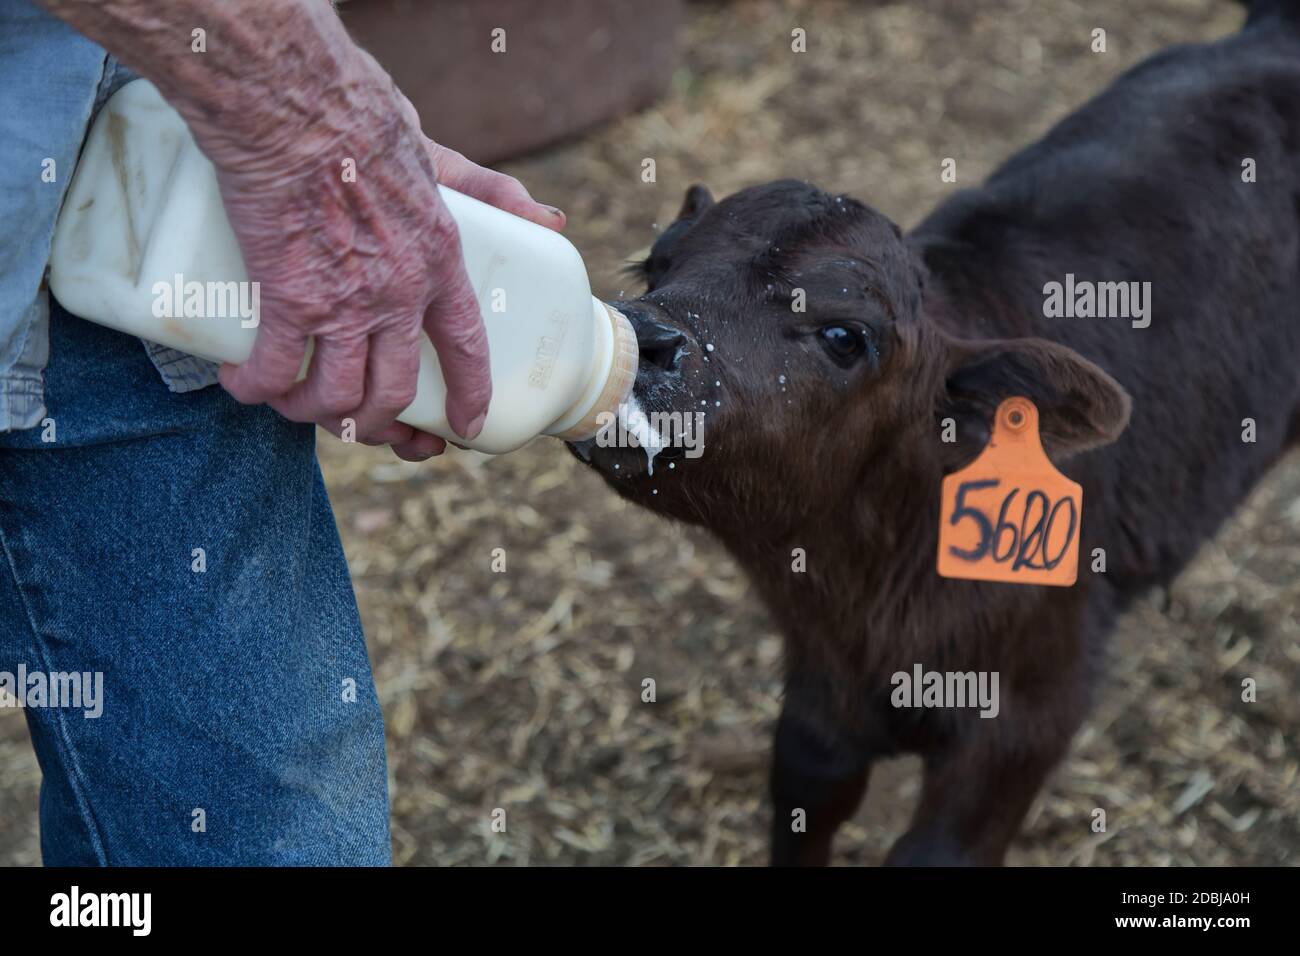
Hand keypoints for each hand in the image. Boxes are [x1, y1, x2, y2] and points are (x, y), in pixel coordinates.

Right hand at [202, 49, 563, 459]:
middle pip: (393, 391)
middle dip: (376, 425)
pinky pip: (275, 370)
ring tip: (290, 401)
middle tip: (356, 425)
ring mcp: (344, 303)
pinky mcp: (288, 297)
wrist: (295, 104)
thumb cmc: (361, 120)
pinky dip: (256, 388)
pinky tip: (243, 383)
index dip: (471, 395)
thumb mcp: (443, 159)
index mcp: (439, 263)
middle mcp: (398, 295)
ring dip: (310, 414)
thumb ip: (493, 192)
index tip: (467, 428)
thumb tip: (550, 222)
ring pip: (336, 396)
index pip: (467, 348)